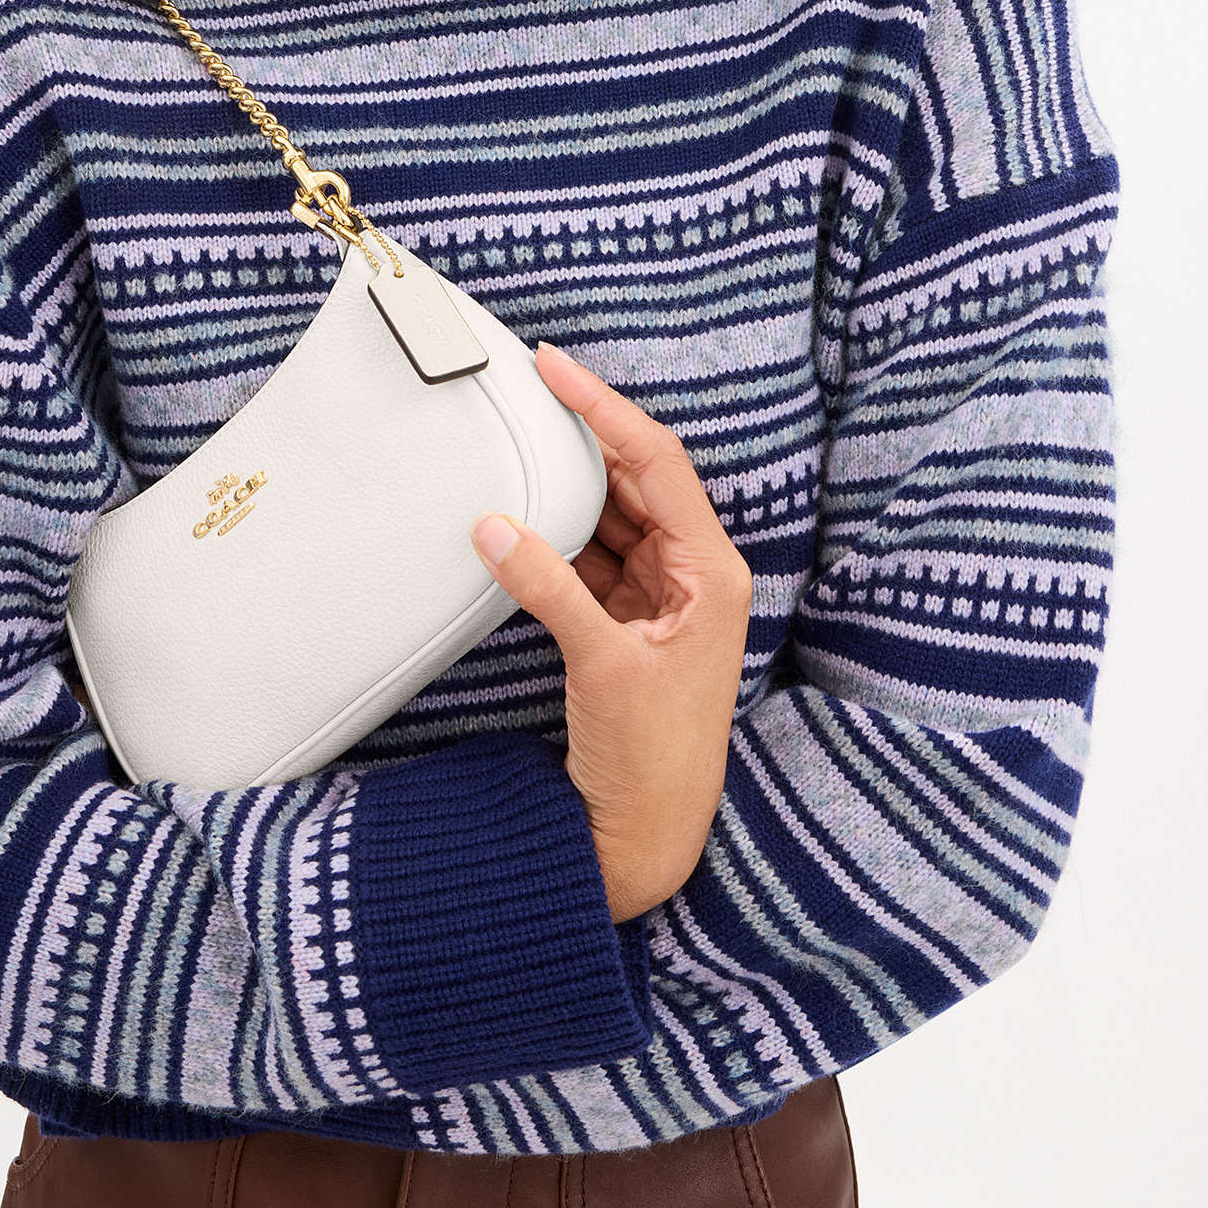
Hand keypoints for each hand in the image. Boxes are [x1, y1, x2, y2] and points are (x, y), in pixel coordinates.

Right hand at [469, 341, 753, 923]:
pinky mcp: (630, 625)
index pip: (658, 464)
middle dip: (587, 435)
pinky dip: (558, 533)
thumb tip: (496, 524)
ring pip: (614, 516)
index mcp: (711, 573)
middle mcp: (695, 577)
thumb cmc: (654, 761)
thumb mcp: (602, 664)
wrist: (648, 837)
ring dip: (571, 483)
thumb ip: (549, 588)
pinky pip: (593, 556)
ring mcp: (662, 600)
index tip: (558, 370)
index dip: (606, 410)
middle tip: (533, 389)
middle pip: (638, 480)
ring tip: (522, 439)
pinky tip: (524, 513)